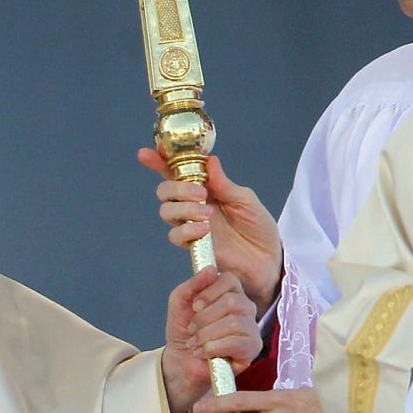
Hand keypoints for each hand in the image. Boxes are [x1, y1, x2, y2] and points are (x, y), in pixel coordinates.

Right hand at [139, 151, 282, 315]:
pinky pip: (175, 235)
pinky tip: (205, 230)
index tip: (146, 154)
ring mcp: (191, 225)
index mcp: (204, 187)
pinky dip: (187, 230)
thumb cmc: (257, 226)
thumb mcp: (245, 200)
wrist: (267, 258)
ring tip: (207, 214)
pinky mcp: (192, 245)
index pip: (176, 172)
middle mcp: (192, 204)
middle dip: (177, 188)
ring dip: (184, 209)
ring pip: (166, 211)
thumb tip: (210, 161)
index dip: (158, 162)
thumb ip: (225, 184)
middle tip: (200, 193)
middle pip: (164, 191)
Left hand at [163, 267, 262, 412]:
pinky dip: (213, 348)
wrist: (182, 360)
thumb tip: (210, 269)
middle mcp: (245, 307)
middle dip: (204, 318)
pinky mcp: (252, 348)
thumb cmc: (184, 329)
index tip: (194, 306)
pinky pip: (237, 342)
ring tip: (195, 343)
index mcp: (230, 292)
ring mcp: (251, 327)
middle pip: (232, 302)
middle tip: (192, 329)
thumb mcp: (180, 301)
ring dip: (206, 334)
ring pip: (234, 323)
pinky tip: (203, 353)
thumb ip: (193, 284)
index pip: (229, 280)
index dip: (210, 292)